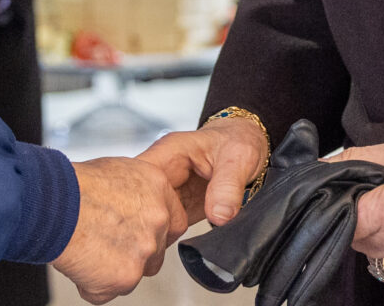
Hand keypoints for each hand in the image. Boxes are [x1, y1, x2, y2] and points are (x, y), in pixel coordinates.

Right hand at [53, 156, 188, 302]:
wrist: (52, 204)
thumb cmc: (75, 185)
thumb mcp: (117, 170)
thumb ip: (137, 192)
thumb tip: (133, 202)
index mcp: (159, 189)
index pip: (174, 221)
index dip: (155, 230)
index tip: (138, 232)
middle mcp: (158, 220)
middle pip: (156, 251)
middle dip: (133, 253)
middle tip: (106, 242)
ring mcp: (144, 252)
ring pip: (133, 273)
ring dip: (112, 268)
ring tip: (87, 248)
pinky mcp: (125, 277)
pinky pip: (108, 290)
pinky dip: (92, 283)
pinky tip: (79, 261)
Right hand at [137, 115, 269, 227]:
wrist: (246, 144)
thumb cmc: (239, 141)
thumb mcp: (239, 159)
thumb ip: (227, 186)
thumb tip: (218, 216)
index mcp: (170, 153)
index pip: (138, 176)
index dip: (140, 200)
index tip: (152, 222)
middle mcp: (163, 171)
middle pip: (137, 200)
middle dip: (147, 223)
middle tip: (165, 236)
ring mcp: (168, 190)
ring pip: (147, 215)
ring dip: (156, 232)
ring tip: (170, 240)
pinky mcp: (176, 207)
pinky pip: (163, 225)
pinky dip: (166, 236)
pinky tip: (175, 242)